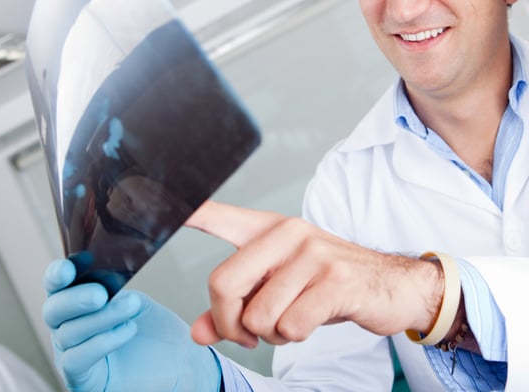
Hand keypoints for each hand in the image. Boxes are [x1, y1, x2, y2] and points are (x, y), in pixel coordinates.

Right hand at [42, 259, 220, 391]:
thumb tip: (105, 274)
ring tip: (130, 308)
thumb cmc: (156, 331)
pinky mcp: (82, 379)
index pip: (57, 288)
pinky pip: (76, 359)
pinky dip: (101, 342)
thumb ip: (116, 290)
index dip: (57, 276)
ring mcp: (73, 355)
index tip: (69, 268)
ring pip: (68, 334)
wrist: (179, 360)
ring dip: (101, 318)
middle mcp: (69, 329)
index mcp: (78, 305)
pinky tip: (127, 330)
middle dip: (74, 299)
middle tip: (100, 293)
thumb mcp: (136, 302)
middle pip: (53, 311)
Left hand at [185, 200, 443, 347]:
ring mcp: (313, 254)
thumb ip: (236, 310)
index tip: (135, 192)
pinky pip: (290, 326)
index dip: (182, 210)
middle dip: (231, 323)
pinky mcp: (335, 279)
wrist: (393, 286)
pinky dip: (297, 336)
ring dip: (272, 334)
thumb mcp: (280, 292)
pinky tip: (314, 320)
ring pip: (257, 315)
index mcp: (268, 230)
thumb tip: (199, 332)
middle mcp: (287, 234)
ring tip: (294, 319)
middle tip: (250, 332)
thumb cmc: (330, 285)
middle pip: (223, 283)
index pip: (217, 215)